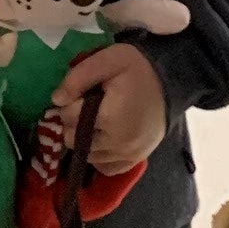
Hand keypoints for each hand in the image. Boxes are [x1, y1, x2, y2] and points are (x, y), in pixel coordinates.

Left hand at [34, 43, 167, 173]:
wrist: (173, 80)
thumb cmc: (138, 68)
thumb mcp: (107, 60)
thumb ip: (77, 78)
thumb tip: (55, 100)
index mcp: (108, 117)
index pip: (67, 117)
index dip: (69, 102)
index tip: (82, 93)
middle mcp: (117, 143)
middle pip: (74, 139)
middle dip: (74, 122)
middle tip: (89, 106)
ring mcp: (128, 154)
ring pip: (87, 155)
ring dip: (86, 139)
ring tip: (98, 120)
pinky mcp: (136, 160)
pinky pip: (106, 167)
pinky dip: (100, 155)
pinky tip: (104, 138)